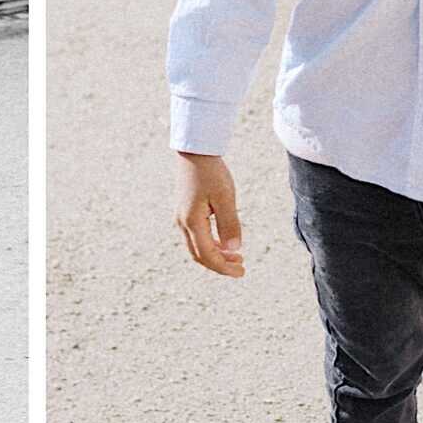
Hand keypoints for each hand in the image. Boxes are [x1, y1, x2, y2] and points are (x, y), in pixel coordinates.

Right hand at [175, 152, 244, 277]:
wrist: (195, 151)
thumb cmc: (211, 172)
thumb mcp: (226, 198)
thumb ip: (230, 224)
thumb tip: (234, 249)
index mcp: (192, 221)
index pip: (208, 255)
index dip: (224, 267)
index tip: (242, 271)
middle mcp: (182, 222)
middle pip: (199, 255)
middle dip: (220, 264)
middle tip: (241, 267)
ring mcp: (181, 217)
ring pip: (196, 247)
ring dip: (215, 255)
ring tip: (236, 256)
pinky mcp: (184, 211)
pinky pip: (195, 236)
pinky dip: (210, 244)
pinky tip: (224, 242)